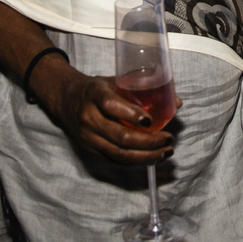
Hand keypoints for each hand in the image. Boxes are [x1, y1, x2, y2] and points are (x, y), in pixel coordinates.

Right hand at [32, 60, 175, 164]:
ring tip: (165, 152)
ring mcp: (87, 137)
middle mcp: (88, 117)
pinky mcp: (90, 150)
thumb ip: (144, 90)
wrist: (66, 99)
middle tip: (168, 140)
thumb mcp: (115, 81)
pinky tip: (151, 157)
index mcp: (94, 94)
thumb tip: (176, 102)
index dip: (131, 115)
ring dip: (145, 156)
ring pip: (119, 153)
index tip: (150, 120)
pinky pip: (115, 158)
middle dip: (148, 142)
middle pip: (119, 136)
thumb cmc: (97, 89)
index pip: (111, 105)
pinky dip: (135, 160)